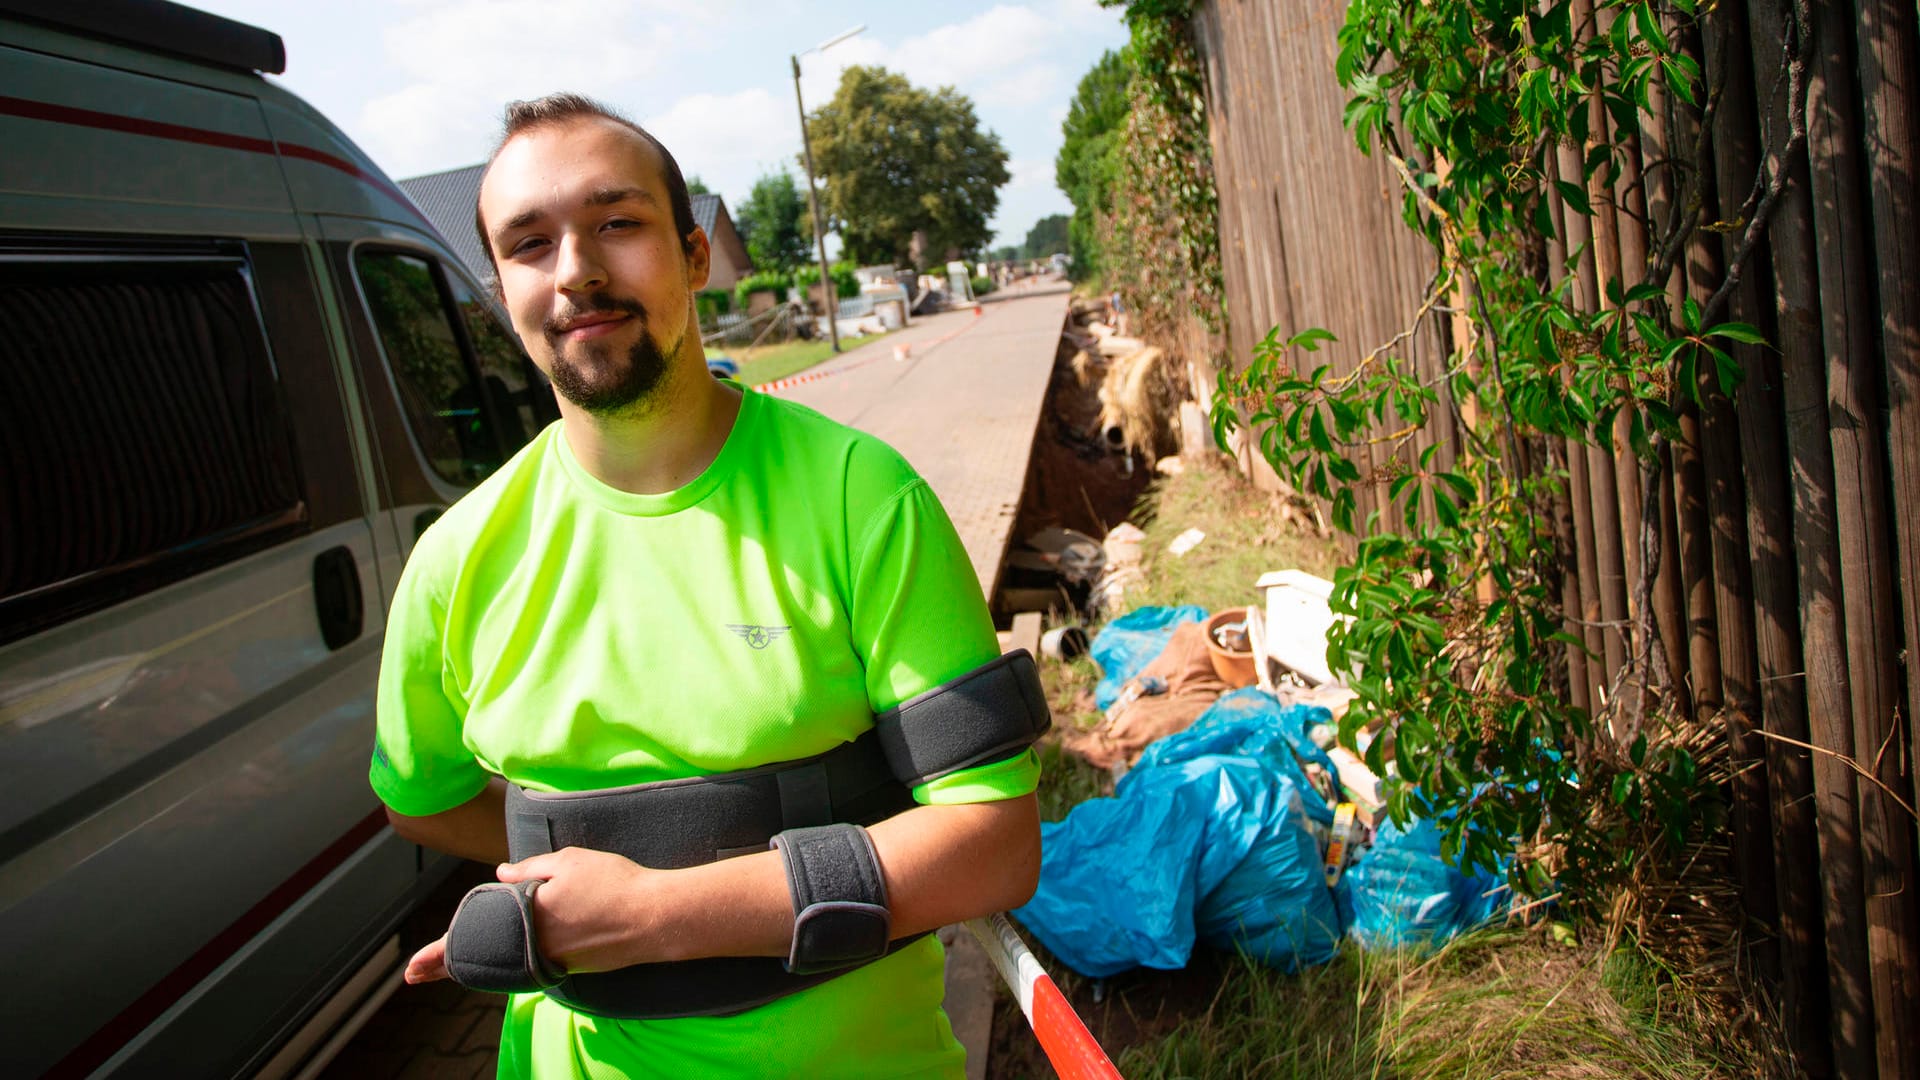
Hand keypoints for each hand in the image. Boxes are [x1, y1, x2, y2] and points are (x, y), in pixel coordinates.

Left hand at [403, 847, 661, 984]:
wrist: (655, 917)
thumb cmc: (613, 882)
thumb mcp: (568, 860)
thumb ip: (529, 868)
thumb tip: (499, 875)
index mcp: (527, 917)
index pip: (474, 934)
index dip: (441, 951)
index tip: (413, 967)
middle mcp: (535, 946)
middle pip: (484, 958)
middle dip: (448, 965)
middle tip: (416, 973)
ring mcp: (556, 960)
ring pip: (509, 962)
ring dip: (481, 964)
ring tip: (452, 967)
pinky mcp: (575, 966)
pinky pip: (535, 962)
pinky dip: (516, 960)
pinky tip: (509, 955)